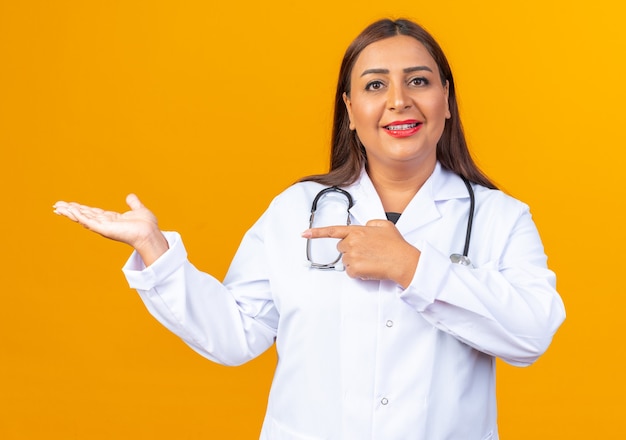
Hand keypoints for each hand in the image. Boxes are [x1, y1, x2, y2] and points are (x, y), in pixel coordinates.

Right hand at [53, 194, 168, 265]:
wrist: (150, 233)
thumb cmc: (147, 226)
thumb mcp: (139, 210)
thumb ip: (133, 203)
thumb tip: (130, 196)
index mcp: (111, 219)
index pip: (92, 212)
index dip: (81, 209)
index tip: (70, 205)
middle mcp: (105, 223)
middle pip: (84, 215)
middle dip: (70, 210)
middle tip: (56, 205)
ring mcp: (103, 227)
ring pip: (83, 218)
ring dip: (70, 213)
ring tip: (57, 208)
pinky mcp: (104, 229)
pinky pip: (88, 222)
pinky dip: (78, 216)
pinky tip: (69, 211)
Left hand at [302, 220, 419, 287]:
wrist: (403, 261)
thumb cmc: (396, 245)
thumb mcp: (385, 225)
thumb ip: (371, 223)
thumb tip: (365, 227)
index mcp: (357, 230)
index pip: (333, 230)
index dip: (317, 233)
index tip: (304, 234)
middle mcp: (352, 242)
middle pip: (342, 248)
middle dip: (351, 250)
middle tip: (367, 252)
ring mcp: (352, 256)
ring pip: (346, 261)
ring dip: (356, 262)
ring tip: (372, 260)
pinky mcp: (354, 269)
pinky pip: (351, 273)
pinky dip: (359, 273)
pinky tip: (370, 268)